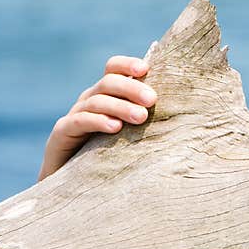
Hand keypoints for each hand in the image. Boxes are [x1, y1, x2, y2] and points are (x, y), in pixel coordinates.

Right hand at [38, 56, 157, 180]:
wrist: (76, 184)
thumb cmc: (113, 153)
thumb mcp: (133, 131)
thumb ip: (148, 115)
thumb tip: (186, 108)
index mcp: (107, 93)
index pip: (114, 68)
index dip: (128, 64)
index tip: (146, 69)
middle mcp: (90, 99)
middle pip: (109, 82)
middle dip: (132, 88)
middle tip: (152, 100)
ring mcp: (75, 114)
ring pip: (97, 101)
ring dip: (120, 107)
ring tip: (140, 117)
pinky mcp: (62, 133)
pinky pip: (79, 121)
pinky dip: (98, 121)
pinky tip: (114, 127)